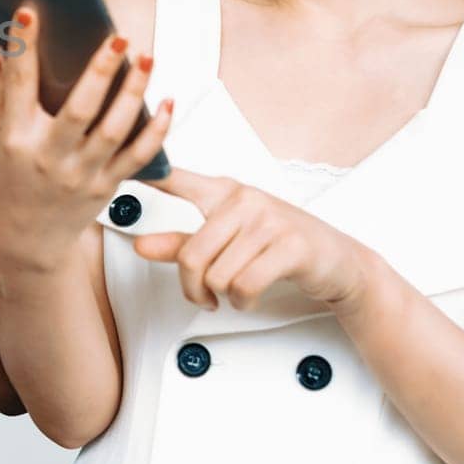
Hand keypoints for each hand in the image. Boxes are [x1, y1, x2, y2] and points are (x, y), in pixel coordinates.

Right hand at [0, 9, 171, 242]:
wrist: (31, 232)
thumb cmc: (11, 174)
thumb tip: (3, 48)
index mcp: (15, 138)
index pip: (18, 85)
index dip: (23, 48)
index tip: (31, 13)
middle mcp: (49, 156)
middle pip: (79, 110)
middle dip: (99, 70)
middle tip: (118, 37)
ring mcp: (81, 173)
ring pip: (114, 130)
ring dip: (133, 92)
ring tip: (146, 58)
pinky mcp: (107, 185)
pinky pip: (138, 155)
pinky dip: (156, 130)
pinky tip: (166, 103)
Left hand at [136, 168, 371, 311]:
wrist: (338, 261)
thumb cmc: (278, 245)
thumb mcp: (227, 240)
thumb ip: (180, 244)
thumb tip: (140, 245)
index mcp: (223, 192)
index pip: (177, 178)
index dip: (149, 172)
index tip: (125, 162)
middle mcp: (243, 200)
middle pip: (191, 255)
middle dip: (192, 287)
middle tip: (203, 296)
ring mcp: (268, 221)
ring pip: (217, 275)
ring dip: (221, 297)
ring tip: (234, 293)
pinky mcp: (290, 247)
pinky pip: (244, 286)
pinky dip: (243, 301)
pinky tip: (250, 296)